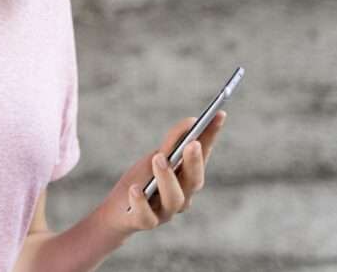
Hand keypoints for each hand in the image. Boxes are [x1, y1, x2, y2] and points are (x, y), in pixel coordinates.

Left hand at [95, 111, 226, 236]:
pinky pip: (146, 216)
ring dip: (167, 177)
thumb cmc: (142, 181)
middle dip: (195, 162)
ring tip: (158, 158)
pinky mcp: (144, 221)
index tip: (219, 114)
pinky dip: (141, 202)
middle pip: (194, 181)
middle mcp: (182, 196)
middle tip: (192, 143)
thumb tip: (192, 121)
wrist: (117, 212)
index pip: (203, 155)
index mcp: (186, 178)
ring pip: (173, 198)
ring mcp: (165, 211)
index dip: (212, 136)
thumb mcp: (155, 157)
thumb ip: (174, 142)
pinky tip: (136, 189)